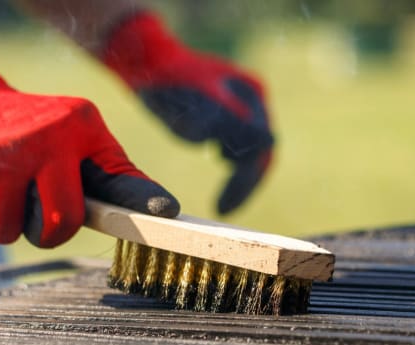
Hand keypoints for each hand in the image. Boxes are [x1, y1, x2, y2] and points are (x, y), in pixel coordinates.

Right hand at [0, 37, 178, 247]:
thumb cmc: (32, 130)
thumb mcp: (77, 137)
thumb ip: (112, 174)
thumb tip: (163, 213)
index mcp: (80, 128)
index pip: (116, 175)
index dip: (141, 201)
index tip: (169, 213)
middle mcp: (46, 138)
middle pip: (60, 224)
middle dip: (45, 233)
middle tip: (34, 210)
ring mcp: (4, 151)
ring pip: (7, 231)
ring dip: (0, 223)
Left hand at [102, 12, 273, 214]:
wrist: (145, 63)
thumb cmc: (166, 81)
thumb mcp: (197, 106)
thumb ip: (231, 120)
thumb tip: (269, 141)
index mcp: (253, 94)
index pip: (261, 146)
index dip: (246, 180)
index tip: (224, 207)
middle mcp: (253, 101)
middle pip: (260, 153)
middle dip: (243, 184)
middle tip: (222, 211)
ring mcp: (242, 108)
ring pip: (250, 153)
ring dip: (239, 178)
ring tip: (221, 202)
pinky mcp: (227, 116)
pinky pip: (238, 148)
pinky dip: (231, 165)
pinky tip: (218, 172)